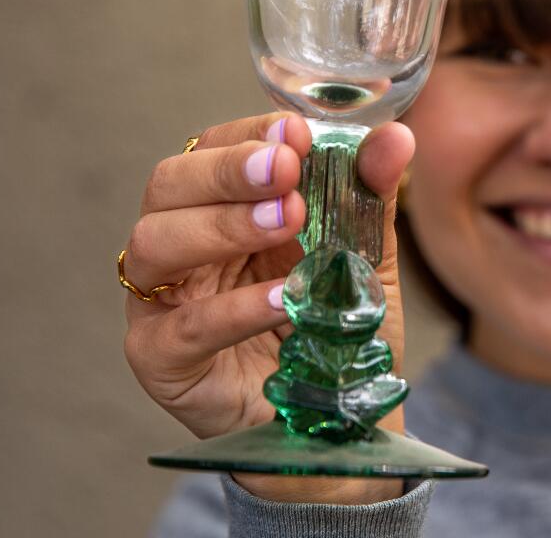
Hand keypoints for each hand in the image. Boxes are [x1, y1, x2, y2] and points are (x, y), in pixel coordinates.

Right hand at [122, 113, 414, 502]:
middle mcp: (181, 247)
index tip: (296, 131)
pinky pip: (182, 328)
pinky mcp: (161, 361)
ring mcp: (161, 303)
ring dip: (223, 224)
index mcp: (221, 208)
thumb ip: (371, 198)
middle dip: (228, 169)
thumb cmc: (337, 330)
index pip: (211, 150)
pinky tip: (282, 298)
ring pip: (154, 244)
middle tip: (287, 169)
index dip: (247, 135)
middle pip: (168, 185)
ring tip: (287, 221)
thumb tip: (396, 137)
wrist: (340, 419)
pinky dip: (233, 308)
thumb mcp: (364, 257)